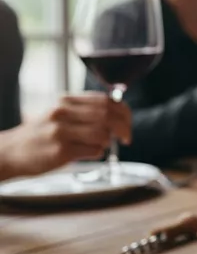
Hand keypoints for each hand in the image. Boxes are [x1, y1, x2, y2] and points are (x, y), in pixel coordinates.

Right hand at [3, 93, 131, 177]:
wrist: (10, 152)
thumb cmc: (41, 134)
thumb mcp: (59, 114)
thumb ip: (85, 111)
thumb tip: (118, 114)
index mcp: (65, 101)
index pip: (105, 101)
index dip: (123, 112)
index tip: (127, 122)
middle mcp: (63, 113)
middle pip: (107, 116)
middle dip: (123, 127)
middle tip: (126, 137)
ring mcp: (61, 132)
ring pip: (102, 134)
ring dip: (108, 141)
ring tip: (100, 145)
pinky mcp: (60, 151)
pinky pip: (93, 150)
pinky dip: (98, 152)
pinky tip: (89, 152)